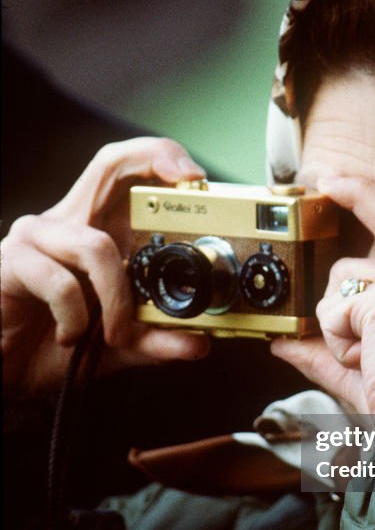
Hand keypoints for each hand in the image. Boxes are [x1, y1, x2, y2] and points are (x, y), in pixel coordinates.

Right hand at [1, 138, 210, 395]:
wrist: (2, 370)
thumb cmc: (47, 345)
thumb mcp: (114, 345)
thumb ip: (154, 340)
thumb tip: (198, 344)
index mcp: (95, 230)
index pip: (125, 172)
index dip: (159, 159)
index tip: (195, 178)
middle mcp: (67, 222)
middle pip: (110, 166)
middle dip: (155, 164)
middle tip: (189, 190)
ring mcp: (37, 238)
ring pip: (98, 246)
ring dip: (118, 299)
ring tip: (117, 334)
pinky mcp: (11, 263)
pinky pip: (60, 284)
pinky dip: (77, 318)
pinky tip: (70, 336)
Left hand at [271, 176, 374, 413]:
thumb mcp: (358, 368)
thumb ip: (320, 349)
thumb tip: (281, 341)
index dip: (362, 196)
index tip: (331, 178)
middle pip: (345, 267)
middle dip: (336, 311)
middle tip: (363, 348)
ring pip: (333, 289)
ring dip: (338, 333)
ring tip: (372, 360)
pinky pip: (333, 312)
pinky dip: (340, 344)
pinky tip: (370, 360)